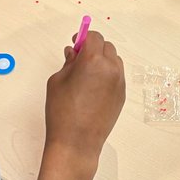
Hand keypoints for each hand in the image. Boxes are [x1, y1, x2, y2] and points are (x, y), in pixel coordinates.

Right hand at [44, 30, 124, 164]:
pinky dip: (107, 74)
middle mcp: (111, 69)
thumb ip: (68, 62)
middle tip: (79, 57)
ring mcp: (119, 83)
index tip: (75, 42)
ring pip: (114, 60)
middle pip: (106, 46)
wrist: (76, 142)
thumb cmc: (62, 112)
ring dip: (102, 60)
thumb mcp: (57, 81)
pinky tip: (93, 87)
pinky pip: (117, 76)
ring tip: (86, 73)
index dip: (83, 37)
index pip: (93, 37)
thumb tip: (74, 52)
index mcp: (93, 61)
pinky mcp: (122, 95)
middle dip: (93, 47)